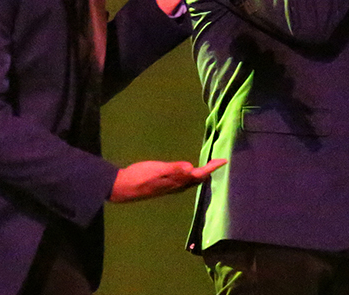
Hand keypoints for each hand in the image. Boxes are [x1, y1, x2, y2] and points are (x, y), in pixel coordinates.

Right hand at [109, 159, 226, 202]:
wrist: (124, 188)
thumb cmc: (139, 177)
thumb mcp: (157, 170)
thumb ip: (174, 169)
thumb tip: (192, 168)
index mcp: (177, 181)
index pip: (200, 174)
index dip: (212, 167)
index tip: (224, 160)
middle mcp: (177, 186)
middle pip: (198, 179)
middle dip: (209, 171)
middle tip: (218, 162)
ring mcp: (170, 187)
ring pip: (191, 181)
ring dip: (200, 174)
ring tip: (207, 167)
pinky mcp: (164, 186)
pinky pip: (183, 181)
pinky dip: (190, 175)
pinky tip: (187, 172)